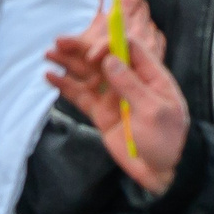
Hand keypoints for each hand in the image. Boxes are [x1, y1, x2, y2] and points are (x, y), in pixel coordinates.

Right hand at [44, 0, 188, 193]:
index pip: (128, 48)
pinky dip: (65, 86)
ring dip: (69, 63)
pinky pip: (80, 95)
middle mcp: (129, 81)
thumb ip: (131, 85)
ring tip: (48, 54)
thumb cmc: (165, 139)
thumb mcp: (153, 111)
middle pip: (103, 57)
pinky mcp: (101, 113)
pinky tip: (50, 77)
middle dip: (81, 48)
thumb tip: (110, 58)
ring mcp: (113, 96)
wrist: (159, 171)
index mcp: (149, 76)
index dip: (109, 44)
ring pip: (88, 74)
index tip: (93, 55)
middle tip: (58, 42)